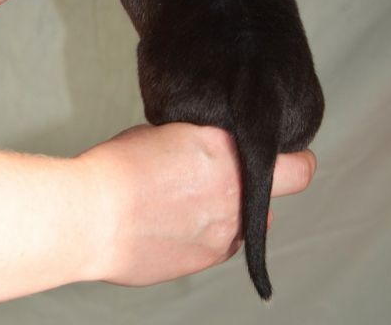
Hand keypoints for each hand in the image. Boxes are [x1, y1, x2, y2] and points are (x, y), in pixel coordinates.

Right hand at [77, 123, 315, 287]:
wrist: (92, 215)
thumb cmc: (122, 166)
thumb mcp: (172, 131)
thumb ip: (207, 142)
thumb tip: (215, 148)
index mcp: (230, 152)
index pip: (298, 167)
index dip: (297, 161)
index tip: (289, 157)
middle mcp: (238, 194)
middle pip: (276, 194)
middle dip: (261, 185)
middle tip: (232, 178)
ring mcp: (226, 232)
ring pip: (250, 222)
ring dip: (235, 211)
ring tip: (192, 202)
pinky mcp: (207, 259)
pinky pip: (224, 243)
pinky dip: (211, 233)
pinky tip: (177, 222)